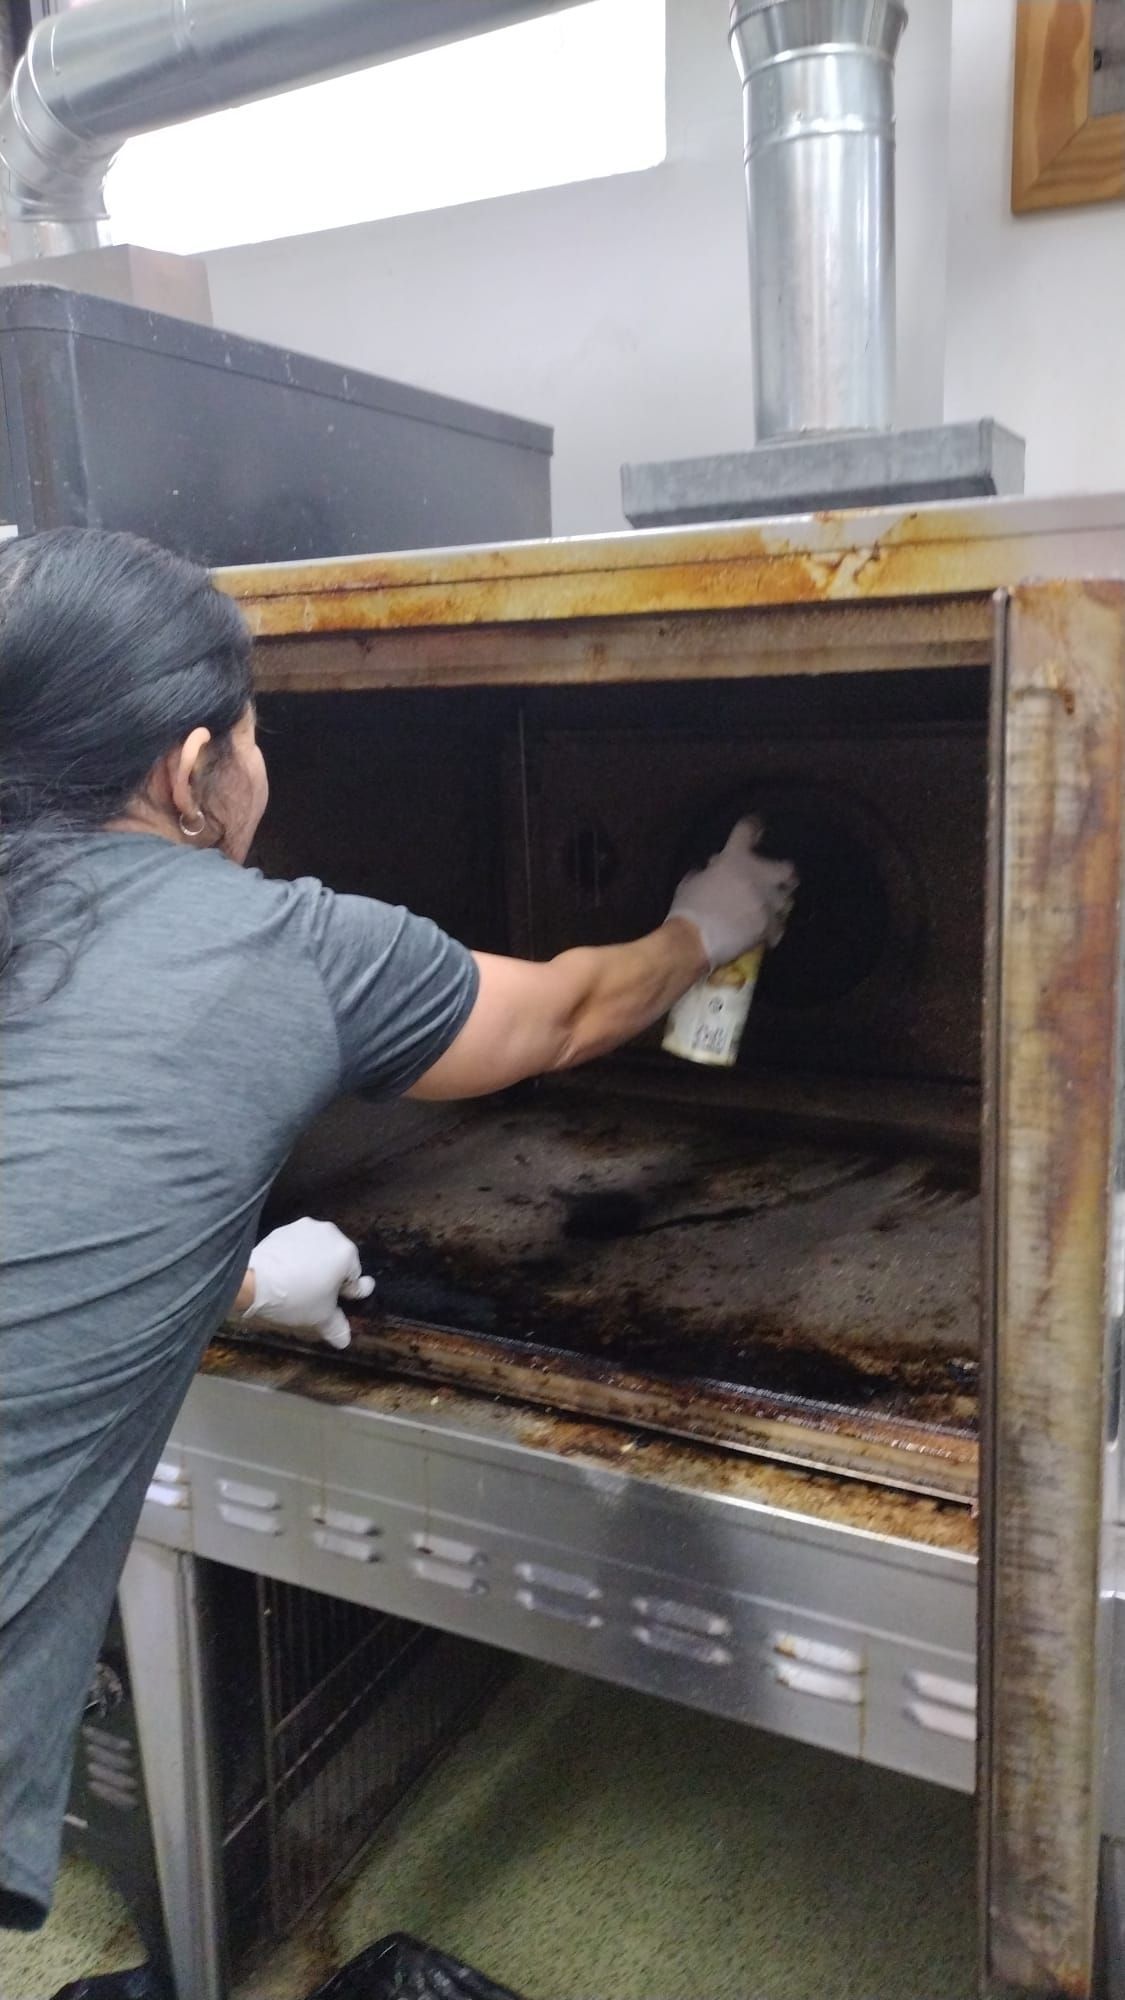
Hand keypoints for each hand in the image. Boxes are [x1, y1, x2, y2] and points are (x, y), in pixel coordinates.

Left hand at [243, 1218, 373, 1350]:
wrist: (253, 1281)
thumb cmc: (295, 1298)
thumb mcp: (320, 1318)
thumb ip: (337, 1327)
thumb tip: (345, 1339)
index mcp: (346, 1254)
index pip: (355, 1277)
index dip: (348, 1293)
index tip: (341, 1298)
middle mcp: (331, 1234)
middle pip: (337, 1261)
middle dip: (330, 1276)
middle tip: (316, 1294)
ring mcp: (307, 1228)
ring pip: (318, 1250)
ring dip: (314, 1263)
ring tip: (299, 1282)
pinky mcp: (285, 1229)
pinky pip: (297, 1244)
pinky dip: (296, 1255)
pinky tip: (286, 1271)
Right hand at [667, 818, 796, 969]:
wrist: (693, 941)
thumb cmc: (688, 909)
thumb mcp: (690, 882)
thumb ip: (706, 872)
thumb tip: (712, 867)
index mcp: (735, 859)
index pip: (748, 831)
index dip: (753, 827)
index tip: (756, 827)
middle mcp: (758, 877)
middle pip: (786, 868)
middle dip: (782, 873)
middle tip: (774, 879)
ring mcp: (767, 902)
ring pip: (787, 899)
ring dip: (778, 901)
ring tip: (769, 907)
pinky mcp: (770, 926)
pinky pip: (779, 925)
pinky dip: (773, 927)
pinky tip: (765, 930)